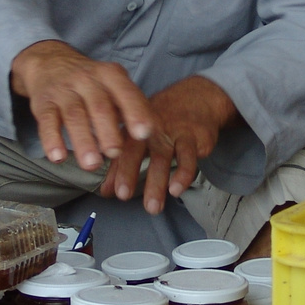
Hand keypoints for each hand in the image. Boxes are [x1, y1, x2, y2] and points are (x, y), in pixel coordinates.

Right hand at [10, 40, 154, 169]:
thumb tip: (155, 135)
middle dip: (108, 131)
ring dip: (84, 141)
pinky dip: (52, 140)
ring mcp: (63, 90)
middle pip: (99, 106)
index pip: (125, 92)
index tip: (144, 134)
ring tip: (92, 165)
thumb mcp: (114, 85)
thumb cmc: (92, 83)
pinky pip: (46, 121)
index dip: (135, 112)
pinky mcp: (42, 103)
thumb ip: (132, 106)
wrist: (50, 62)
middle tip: (115, 153)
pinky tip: (58, 158)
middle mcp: (87, 79)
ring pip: (74, 115)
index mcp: (110, 75)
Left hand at [100, 76, 239, 213]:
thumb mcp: (141, 136)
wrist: (198, 97)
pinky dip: (183, 174)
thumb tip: (106, 192)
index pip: (120, 149)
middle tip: (123, 195)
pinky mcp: (195, 137)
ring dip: (157, 183)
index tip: (110, 192)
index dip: (114, 170)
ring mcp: (173, 132)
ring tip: (153, 207)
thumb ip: (122, 163)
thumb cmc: (163, 121)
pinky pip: (189, 157)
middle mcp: (151, 129)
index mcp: (134, 128)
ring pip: (163, 157)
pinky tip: (176, 190)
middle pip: (136, 150)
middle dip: (129, 172)